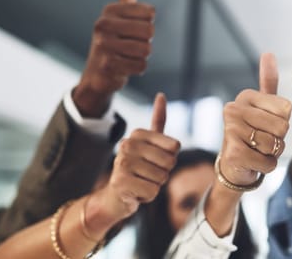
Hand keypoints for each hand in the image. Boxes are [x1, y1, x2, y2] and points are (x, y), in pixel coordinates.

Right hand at [73, 0, 154, 116]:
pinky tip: (124, 67)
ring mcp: (104, 45)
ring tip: (127, 56)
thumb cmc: (113, 42)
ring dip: (141, 56)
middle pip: (150, 31)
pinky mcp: (108, 65)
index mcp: (110, 11)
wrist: (97, 74)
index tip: (132, 30)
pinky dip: (137, 68)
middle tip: (130, 46)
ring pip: (146, 49)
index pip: (150, 13)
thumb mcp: (119, 16)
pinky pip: (141, 65)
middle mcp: (103, 25)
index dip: (147, 24)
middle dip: (146, 41)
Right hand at [93, 93, 179, 224]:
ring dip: (155, 184)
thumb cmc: (139, 167)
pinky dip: (148, 195)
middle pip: (170, 162)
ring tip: (141, 182)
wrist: (116, 195)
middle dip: (164, 172)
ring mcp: (122, 163)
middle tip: (148, 174)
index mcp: (138, 134)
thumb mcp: (150, 143)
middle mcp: (127, 144)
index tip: (155, 160)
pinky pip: (152, 191)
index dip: (170, 158)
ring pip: (162, 177)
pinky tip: (136, 192)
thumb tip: (161, 95)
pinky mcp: (121, 182)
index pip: (175, 146)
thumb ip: (158, 120)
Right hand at [219, 53, 291, 186]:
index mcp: (245, 96)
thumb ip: (268, 82)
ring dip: (271, 153)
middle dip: (278, 139)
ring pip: (276, 145)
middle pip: (282, 127)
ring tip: (256, 150)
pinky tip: (252, 162)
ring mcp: (231, 130)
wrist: (233, 165)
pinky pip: (269, 162)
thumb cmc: (252, 133)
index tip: (265, 124)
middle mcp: (234, 109)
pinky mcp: (233, 153)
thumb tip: (268, 53)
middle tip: (261, 140)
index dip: (282, 121)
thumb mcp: (261, 106)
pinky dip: (265, 166)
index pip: (286, 108)